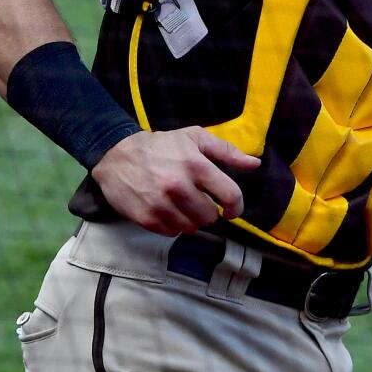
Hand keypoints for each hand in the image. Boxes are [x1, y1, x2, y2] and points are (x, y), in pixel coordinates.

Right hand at [91, 127, 258, 235]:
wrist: (117, 155)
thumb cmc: (162, 145)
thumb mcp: (195, 138)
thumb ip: (227, 152)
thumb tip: (255, 163)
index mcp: (196, 165)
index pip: (230, 196)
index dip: (236, 207)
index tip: (231, 210)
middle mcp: (179, 187)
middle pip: (210, 217)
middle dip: (208, 211)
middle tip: (198, 201)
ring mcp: (161, 204)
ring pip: (192, 227)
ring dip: (191, 219)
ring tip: (181, 204)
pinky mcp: (146, 218)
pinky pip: (172, 232)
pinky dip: (173, 225)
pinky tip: (167, 210)